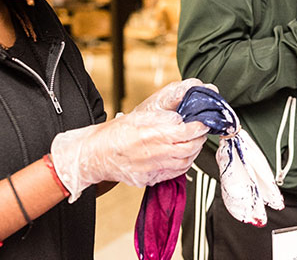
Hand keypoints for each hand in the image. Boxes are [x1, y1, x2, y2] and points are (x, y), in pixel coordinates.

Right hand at [50, 79, 210, 200]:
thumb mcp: (137, 117)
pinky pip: (174, 173)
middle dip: (199, 140)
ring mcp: (151, 169)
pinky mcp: (149, 179)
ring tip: (193, 142)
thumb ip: (161, 117)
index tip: (203, 123)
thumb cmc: (112, 135)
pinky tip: (182, 156)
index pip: (184, 132)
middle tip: (201, 132)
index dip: (198, 128)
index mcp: (150, 135)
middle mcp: (152, 154)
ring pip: (184, 163)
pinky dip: (183, 164)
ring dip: (193, 152)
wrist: (94, 155)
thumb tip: (179, 118)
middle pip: (188, 149)